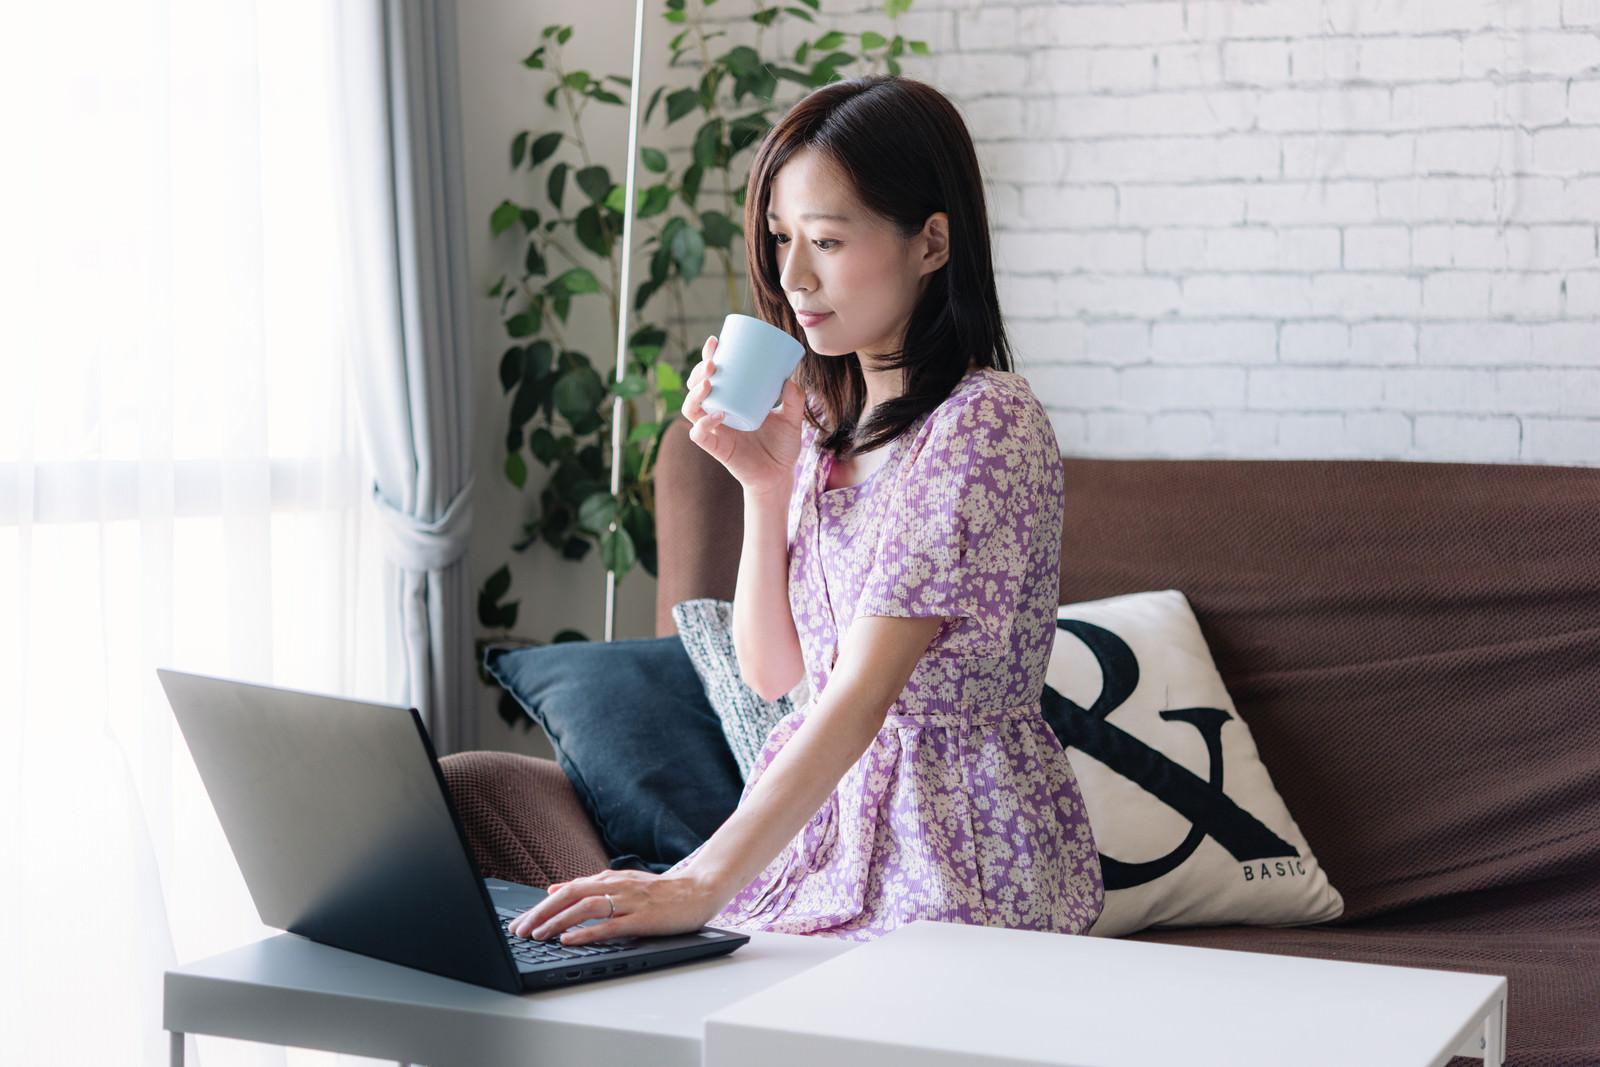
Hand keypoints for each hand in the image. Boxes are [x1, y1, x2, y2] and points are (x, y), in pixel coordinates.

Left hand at [505, 868, 722, 945]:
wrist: (699, 891)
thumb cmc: (661, 892)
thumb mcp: (620, 883)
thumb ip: (588, 887)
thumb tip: (553, 889)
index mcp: (608, 879)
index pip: (566, 890)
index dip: (540, 906)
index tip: (519, 923)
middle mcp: (616, 886)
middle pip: (570, 895)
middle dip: (541, 913)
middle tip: (519, 930)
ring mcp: (630, 901)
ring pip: (586, 907)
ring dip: (558, 921)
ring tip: (538, 934)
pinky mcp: (643, 918)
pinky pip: (610, 925)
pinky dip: (587, 932)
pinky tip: (569, 940)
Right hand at [681, 335, 804, 498]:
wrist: (780, 476)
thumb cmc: (782, 446)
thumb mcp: (792, 419)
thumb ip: (794, 400)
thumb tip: (789, 380)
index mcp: (731, 401)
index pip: (713, 375)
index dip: (708, 357)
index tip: (715, 341)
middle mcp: (718, 413)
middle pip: (696, 388)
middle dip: (699, 371)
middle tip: (712, 362)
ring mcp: (715, 431)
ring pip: (691, 409)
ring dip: (695, 394)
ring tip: (709, 383)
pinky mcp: (716, 448)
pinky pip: (699, 435)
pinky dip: (704, 423)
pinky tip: (717, 415)